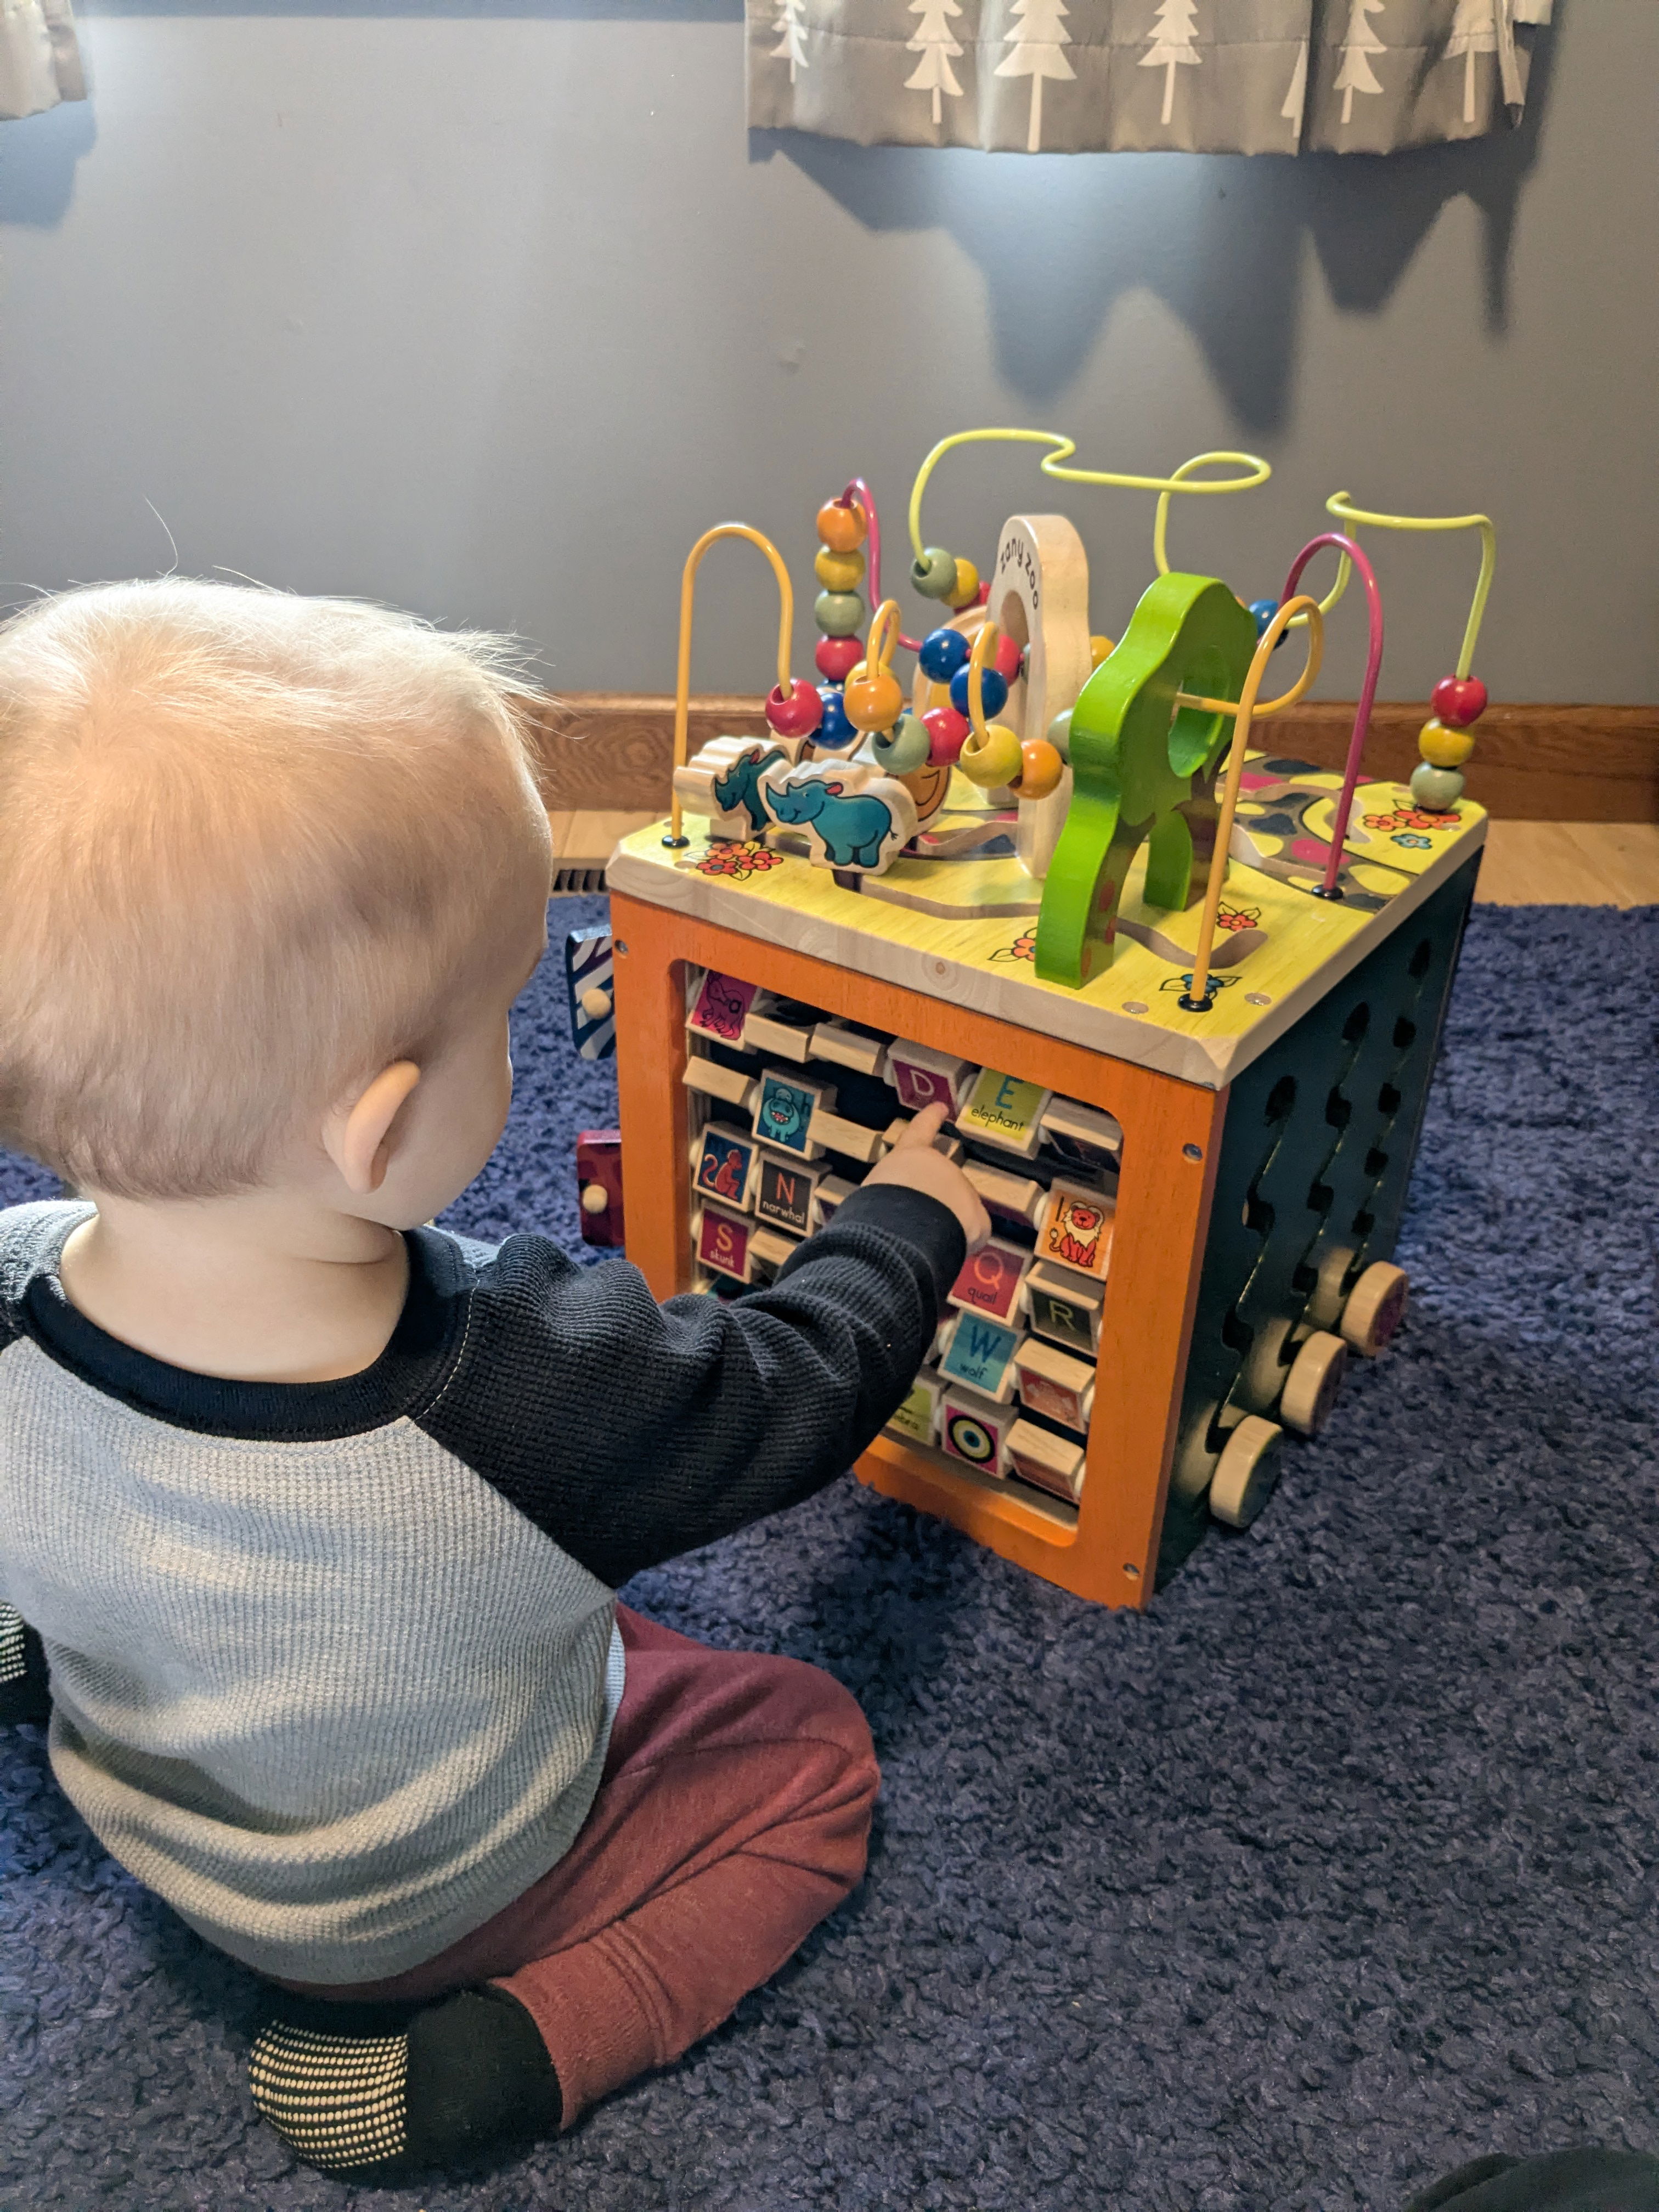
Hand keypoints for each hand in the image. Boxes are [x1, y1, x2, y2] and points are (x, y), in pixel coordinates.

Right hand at [860, 1102, 990, 1252]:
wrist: (905, 1223)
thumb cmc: (878, 1207)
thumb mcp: (874, 1191)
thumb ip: (888, 1193)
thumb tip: (887, 1214)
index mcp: (909, 1156)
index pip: (919, 1132)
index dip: (930, 1119)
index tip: (941, 1107)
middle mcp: (941, 1166)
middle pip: (939, 1187)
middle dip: (931, 1205)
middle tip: (911, 1224)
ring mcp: (964, 1190)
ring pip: (954, 1214)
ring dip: (942, 1227)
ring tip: (921, 1240)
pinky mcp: (979, 1218)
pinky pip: (969, 1236)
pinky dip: (959, 1246)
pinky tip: (942, 1251)